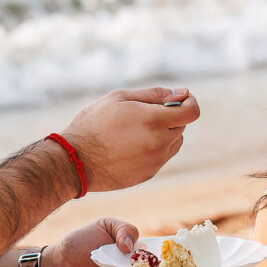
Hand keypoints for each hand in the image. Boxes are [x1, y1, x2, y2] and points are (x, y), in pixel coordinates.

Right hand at [60, 88, 197, 193]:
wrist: (75, 160)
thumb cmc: (93, 123)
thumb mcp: (120, 98)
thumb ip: (155, 94)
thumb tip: (182, 93)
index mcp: (154, 121)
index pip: (192, 112)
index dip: (189, 102)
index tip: (178, 99)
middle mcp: (159, 143)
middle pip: (182, 126)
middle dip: (170, 116)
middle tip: (144, 113)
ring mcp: (156, 161)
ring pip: (174, 142)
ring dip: (164, 133)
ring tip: (136, 130)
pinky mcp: (149, 174)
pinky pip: (162, 157)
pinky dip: (154, 148)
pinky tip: (130, 145)